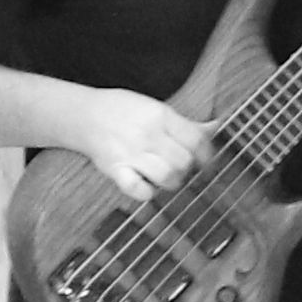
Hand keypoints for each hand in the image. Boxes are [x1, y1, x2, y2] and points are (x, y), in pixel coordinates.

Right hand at [71, 87, 205, 200]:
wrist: (84, 115)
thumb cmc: (124, 111)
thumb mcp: (156, 109)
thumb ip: (185, 124)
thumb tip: (216, 126)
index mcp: (160, 116)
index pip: (196, 140)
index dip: (208, 156)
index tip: (207, 163)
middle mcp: (147, 134)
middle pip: (184, 161)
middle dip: (188, 169)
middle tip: (182, 169)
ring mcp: (131, 153)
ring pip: (168, 177)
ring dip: (172, 182)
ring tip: (166, 177)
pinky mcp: (116, 170)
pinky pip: (139, 190)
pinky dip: (147, 192)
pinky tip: (146, 184)